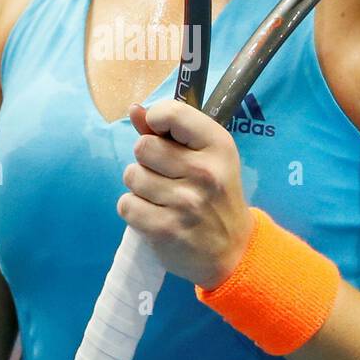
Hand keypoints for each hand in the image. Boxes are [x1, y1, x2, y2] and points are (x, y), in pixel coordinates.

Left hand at [118, 99, 254, 289]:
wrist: (233, 250)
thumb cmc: (216, 195)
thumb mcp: (206, 157)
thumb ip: (169, 131)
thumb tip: (134, 110)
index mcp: (218, 145)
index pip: (171, 113)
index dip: (155, 120)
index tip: (161, 135)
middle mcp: (204, 172)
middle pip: (143, 147)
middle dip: (146, 160)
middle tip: (165, 175)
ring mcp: (185, 202)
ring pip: (131, 176)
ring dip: (139, 186)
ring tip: (161, 197)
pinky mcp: (166, 229)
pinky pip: (126, 205)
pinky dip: (134, 210)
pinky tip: (153, 215)